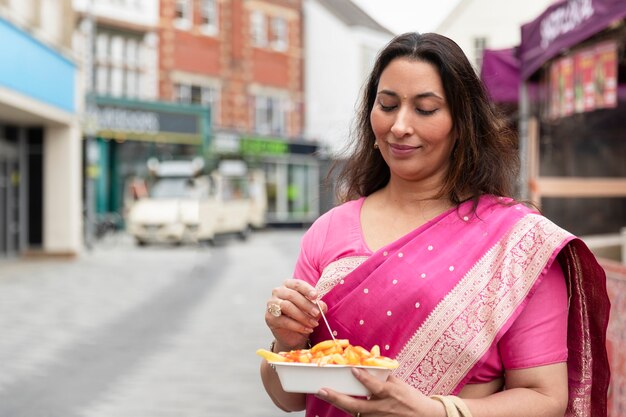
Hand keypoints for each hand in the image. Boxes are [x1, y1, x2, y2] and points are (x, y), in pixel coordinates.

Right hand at [265, 279, 325, 350]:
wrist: (293, 336)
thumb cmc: (302, 318)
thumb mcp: (312, 311)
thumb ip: (317, 306)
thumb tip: (322, 305)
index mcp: (288, 285)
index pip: (297, 284)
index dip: (307, 289)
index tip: (316, 296)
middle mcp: (278, 292)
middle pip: (292, 295)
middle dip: (306, 305)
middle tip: (317, 313)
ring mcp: (271, 304)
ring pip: (287, 306)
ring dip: (302, 316)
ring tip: (313, 324)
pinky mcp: (269, 317)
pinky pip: (284, 320)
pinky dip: (298, 326)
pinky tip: (307, 329)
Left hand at [315, 368, 444, 416]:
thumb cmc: (412, 399)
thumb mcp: (399, 384)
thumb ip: (382, 376)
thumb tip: (367, 364)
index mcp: (390, 393)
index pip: (375, 386)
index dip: (364, 378)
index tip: (353, 370)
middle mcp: (382, 408)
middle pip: (357, 405)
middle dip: (337, 398)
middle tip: (322, 391)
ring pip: (355, 414)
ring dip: (341, 405)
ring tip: (327, 395)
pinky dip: (353, 413)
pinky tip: (342, 405)